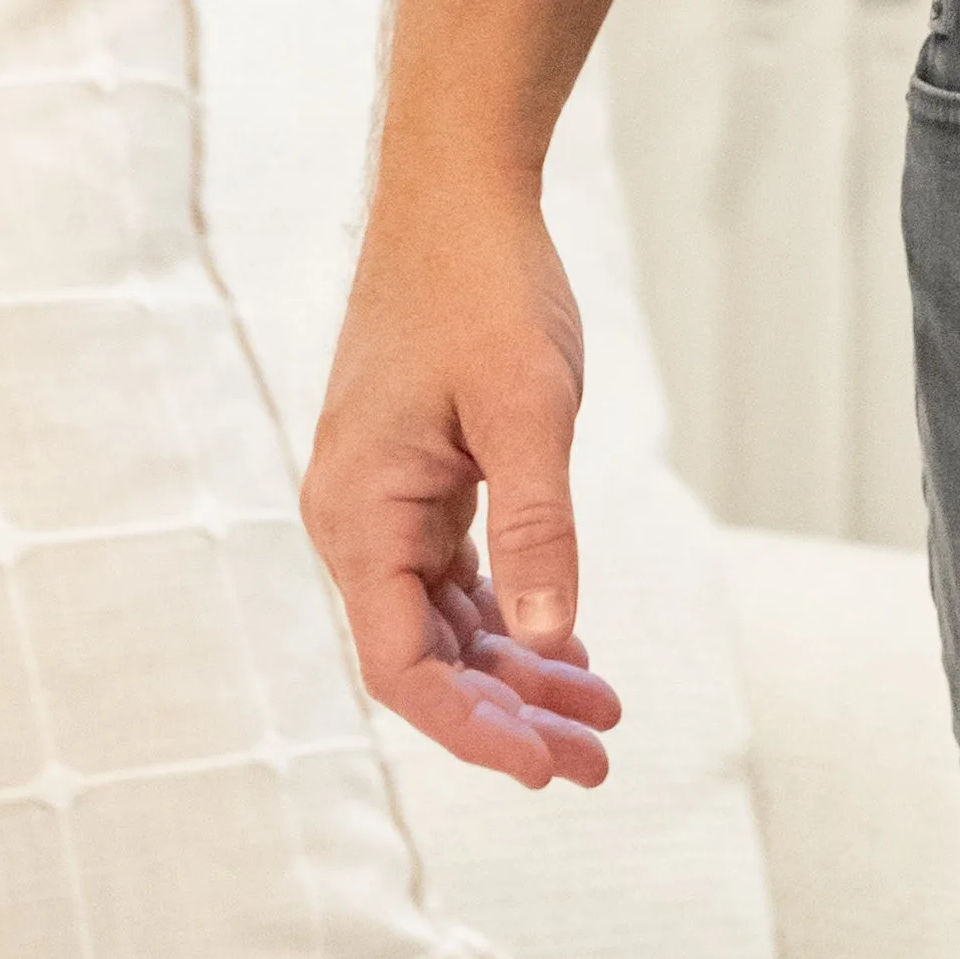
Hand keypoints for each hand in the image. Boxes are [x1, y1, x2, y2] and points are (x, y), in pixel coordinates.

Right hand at [301, 186, 622, 789]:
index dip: (474, 729)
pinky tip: (570, 646)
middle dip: (512, 713)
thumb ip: (539, 529)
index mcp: (359, 515)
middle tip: (601, 757)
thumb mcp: (527, 409)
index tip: (548, 768)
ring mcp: (385, 498)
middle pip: (429, 656)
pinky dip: (513, 611)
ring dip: (520, 668)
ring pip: (449, 619)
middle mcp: (357, 519)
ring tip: (603, 712)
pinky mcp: (417, 475)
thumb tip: (550, 645)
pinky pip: (457, 572)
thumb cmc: (485, 287)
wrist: (458, 190)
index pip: (403, 668)